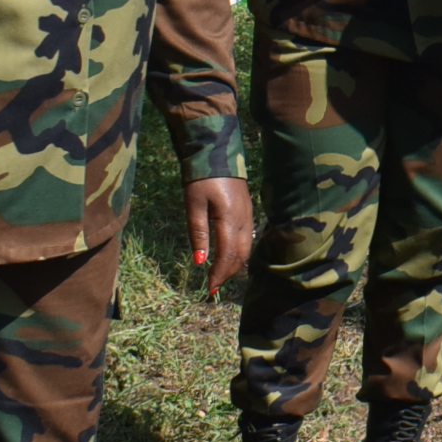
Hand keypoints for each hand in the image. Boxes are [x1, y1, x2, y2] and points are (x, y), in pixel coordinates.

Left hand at [185, 175, 254, 299]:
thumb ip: (198, 233)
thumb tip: (200, 261)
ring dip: (234, 265)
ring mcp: (248, 216)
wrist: (218, 153)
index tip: (208, 288)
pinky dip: (238, 253)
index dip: (218, 274)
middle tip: (213, 286)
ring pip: (246, 249)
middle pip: (240, 256)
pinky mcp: (247, 211)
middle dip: (227, 273)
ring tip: (219, 275)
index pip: (227, 255)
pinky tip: (228, 256)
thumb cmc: (201, 178)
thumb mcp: (193, 205)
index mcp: (229, 220)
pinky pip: (246, 239)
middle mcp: (243, 221)